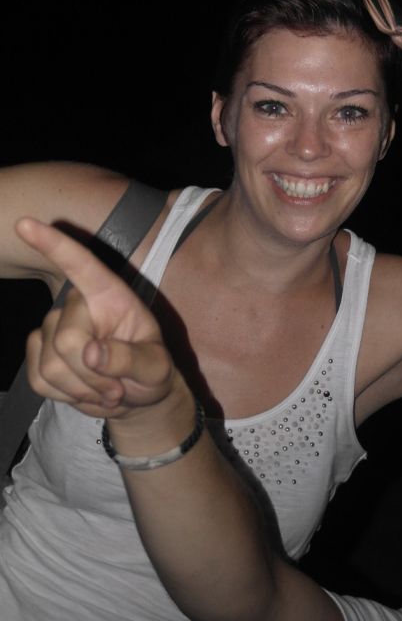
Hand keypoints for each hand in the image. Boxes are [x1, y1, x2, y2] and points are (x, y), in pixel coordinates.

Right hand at [16, 217, 175, 420]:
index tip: (25, 223)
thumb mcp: (157, 369)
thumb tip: (91, 352)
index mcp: (110, 295)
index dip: (53, 244)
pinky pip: (40, 380)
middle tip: (119, 387)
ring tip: (107, 389)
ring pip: (52, 366)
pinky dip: (67, 395)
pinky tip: (86, 391)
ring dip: (84, 389)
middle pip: (67, 340)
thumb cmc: (151, 372)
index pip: (80, 265)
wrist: (134, 397)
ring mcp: (52, 328)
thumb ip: (131, 359)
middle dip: (94, 375)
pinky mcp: (37, 352)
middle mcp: (77, 305)